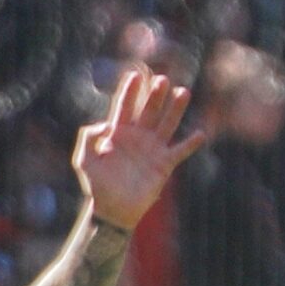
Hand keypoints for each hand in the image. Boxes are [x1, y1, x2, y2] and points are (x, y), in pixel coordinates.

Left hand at [75, 69, 207, 231]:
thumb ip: (87, 139)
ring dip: (175, 109)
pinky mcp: (164, 164)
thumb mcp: (84, 161)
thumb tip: (105, 124)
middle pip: (149, 111)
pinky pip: (180, 151)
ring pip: (167, 124)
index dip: (129, 92)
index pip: (124, 107)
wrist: (112, 211)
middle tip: (162, 80)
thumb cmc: (96, 187)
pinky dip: (190, 144)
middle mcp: (138, 138)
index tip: (135, 74)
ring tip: (183, 92)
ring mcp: (153, 149)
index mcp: (118, 134)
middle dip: (155, 95)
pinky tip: (200, 134)